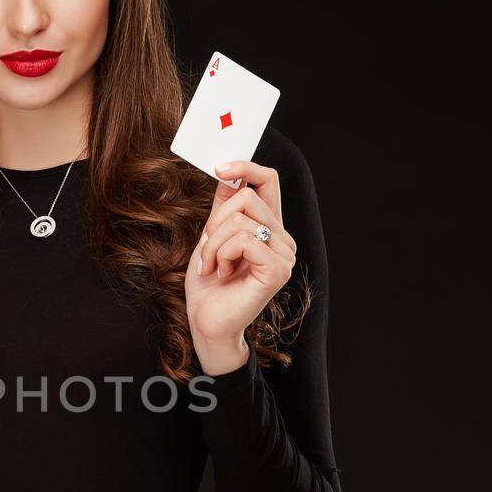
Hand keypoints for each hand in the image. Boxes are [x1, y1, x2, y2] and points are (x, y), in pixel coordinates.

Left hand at [184, 157, 296, 363]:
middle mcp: (283, 239)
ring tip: (212, 266)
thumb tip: (228, 172)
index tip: (219, 167)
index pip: (269, 181)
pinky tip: (220, 273)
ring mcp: (284, 255)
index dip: (246, 167)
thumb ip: (223, 207)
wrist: (206, 323)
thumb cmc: (209, 286)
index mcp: (270, 228)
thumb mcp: (212, 238)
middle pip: (246, 198)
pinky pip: (243, 240)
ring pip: (241, 220)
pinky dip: (221, 254)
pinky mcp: (277, 270)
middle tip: (208, 250)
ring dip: (214, 244)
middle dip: (216, 222)